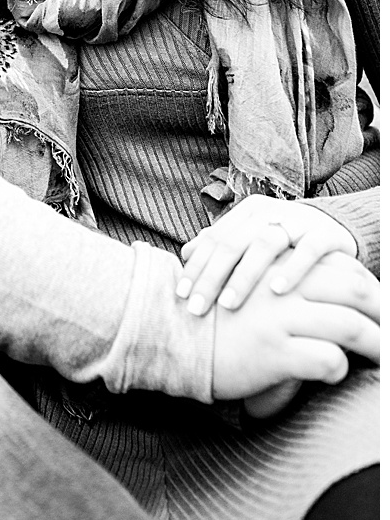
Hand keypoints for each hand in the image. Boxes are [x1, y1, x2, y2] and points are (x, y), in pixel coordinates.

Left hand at [179, 194, 358, 314]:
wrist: (338, 228)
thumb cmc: (287, 241)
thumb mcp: (254, 239)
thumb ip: (223, 244)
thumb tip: (185, 254)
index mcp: (246, 212)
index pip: (213, 239)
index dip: (195, 266)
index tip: (181, 295)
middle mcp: (268, 212)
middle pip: (232, 242)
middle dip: (211, 276)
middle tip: (197, 306)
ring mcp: (298, 221)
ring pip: (264, 244)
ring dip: (244, 275)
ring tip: (229, 303)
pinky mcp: (326, 234)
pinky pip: (309, 250)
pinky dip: (292, 269)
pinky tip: (277, 291)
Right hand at [210, 249, 378, 403]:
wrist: (167, 334)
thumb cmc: (208, 314)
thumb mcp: (242, 282)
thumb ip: (274, 278)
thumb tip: (312, 285)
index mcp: (277, 266)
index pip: (342, 268)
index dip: (369, 285)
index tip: (378, 305)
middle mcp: (282, 287)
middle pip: (356, 290)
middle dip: (384, 311)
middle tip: (389, 328)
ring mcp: (279, 319)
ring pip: (352, 327)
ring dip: (378, 345)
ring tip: (384, 359)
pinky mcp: (275, 352)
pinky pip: (328, 360)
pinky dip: (339, 369)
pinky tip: (333, 374)